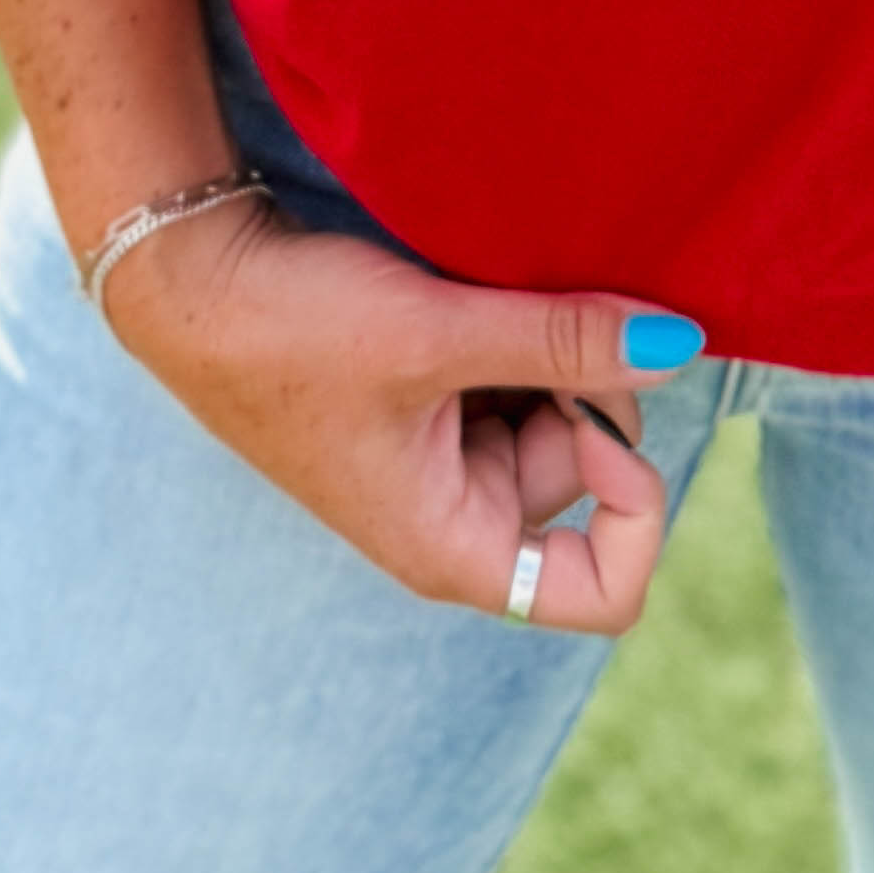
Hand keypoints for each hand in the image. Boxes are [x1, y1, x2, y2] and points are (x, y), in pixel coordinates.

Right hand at [101, 196, 679, 633]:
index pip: (602, 593)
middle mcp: (453, 517)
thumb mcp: (437, 334)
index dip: (635, 511)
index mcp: (450, 547)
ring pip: (554, 418)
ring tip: (477, 302)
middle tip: (526, 320)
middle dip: (582, 394)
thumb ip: (564, 342)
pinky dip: (517, 337)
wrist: (190, 279)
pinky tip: (467, 294)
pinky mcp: (430, 404)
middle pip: (583, 480)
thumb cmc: (291, 330)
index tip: (603, 419)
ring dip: (547, 354)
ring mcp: (441, 460)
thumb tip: (683, 343)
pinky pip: (515, 381)